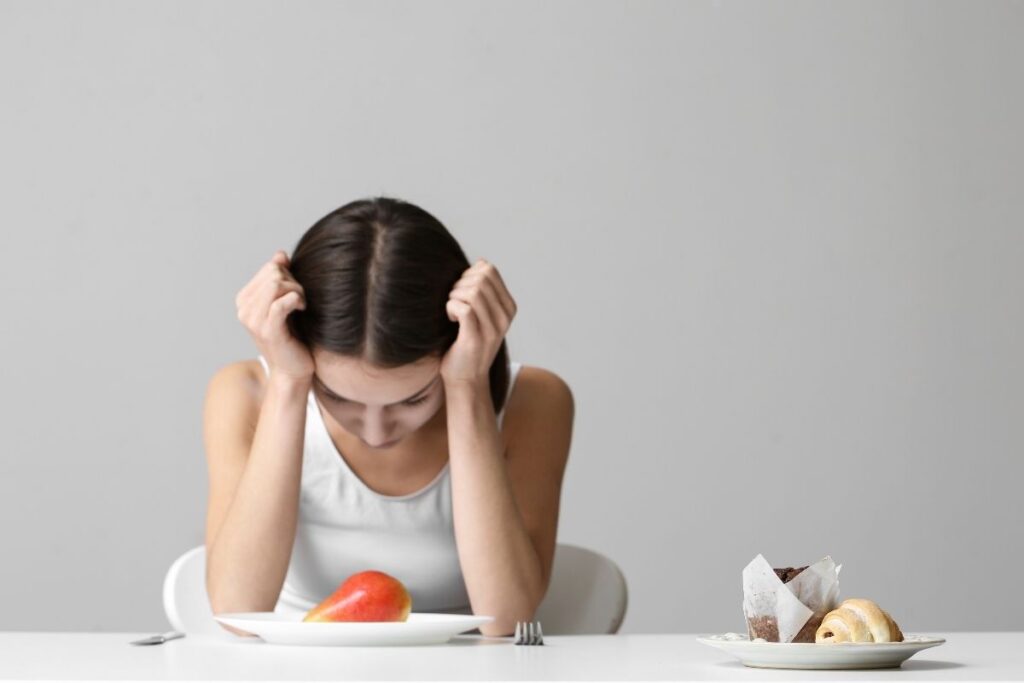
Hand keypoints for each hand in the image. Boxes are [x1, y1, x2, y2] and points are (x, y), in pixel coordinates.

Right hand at [235, 250, 314, 381]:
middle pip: (273, 274)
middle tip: (302, 300)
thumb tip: (280, 254)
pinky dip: (296, 301)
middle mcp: (244, 309)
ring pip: (276, 285)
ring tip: (302, 305)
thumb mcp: (285, 301)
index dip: (290, 276)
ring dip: (297, 291)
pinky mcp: (268, 331)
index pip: (269, 268)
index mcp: (244, 299)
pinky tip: (302, 309)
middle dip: (294, 282)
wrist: (293, 369)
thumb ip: (281, 277)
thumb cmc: (293, 334)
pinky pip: (281, 302)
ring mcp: (253, 320)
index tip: (297, 293)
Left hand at [440, 259, 517, 386]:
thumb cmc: (467, 342)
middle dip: (460, 284)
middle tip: (453, 301)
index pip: (489, 270)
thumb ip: (482, 289)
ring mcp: (493, 329)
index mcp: (508, 307)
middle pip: (480, 278)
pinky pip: (463, 309)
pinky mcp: (476, 339)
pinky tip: (451, 318)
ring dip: (454, 297)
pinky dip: (451, 308)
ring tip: (452, 310)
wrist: (466, 379)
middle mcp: (505, 317)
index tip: (461, 291)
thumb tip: (480, 263)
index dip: (468, 273)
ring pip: (472, 292)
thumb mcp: (481, 313)